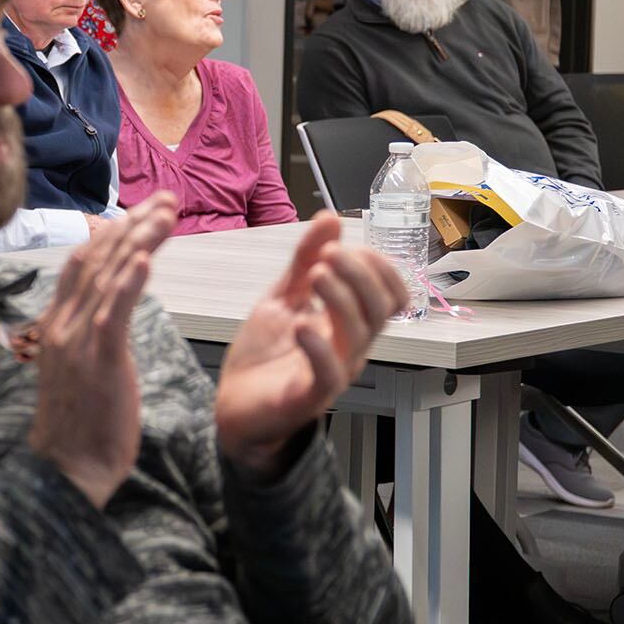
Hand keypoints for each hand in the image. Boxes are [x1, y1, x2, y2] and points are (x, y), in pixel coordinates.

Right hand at [26, 195, 177, 508]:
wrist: (66, 469)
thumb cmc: (79, 427)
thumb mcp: (78, 372)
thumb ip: (89, 338)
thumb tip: (107, 319)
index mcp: (57, 326)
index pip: (82, 265)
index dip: (111, 233)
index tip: (139, 213)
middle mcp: (62, 324)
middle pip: (97, 259)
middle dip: (133, 224)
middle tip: (165, 199)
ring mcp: (76, 339)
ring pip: (109, 276)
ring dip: (140, 240)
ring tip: (166, 213)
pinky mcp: (97, 357)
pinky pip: (114, 311)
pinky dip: (129, 281)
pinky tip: (145, 257)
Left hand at [212, 213, 409, 475]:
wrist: (234, 406)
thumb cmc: (265, 354)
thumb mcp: (282, 297)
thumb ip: (304, 260)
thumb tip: (329, 218)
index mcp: (348, 323)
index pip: (389, 294)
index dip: (376, 267)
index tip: (343, 246)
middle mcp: (350, 347)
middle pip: (379, 309)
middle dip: (359, 276)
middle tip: (329, 256)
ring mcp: (334, 371)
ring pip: (359, 335)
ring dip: (341, 300)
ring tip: (315, 276)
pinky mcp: (310, 395)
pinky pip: (329, 373)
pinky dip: (319, 346)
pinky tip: (302, 324)